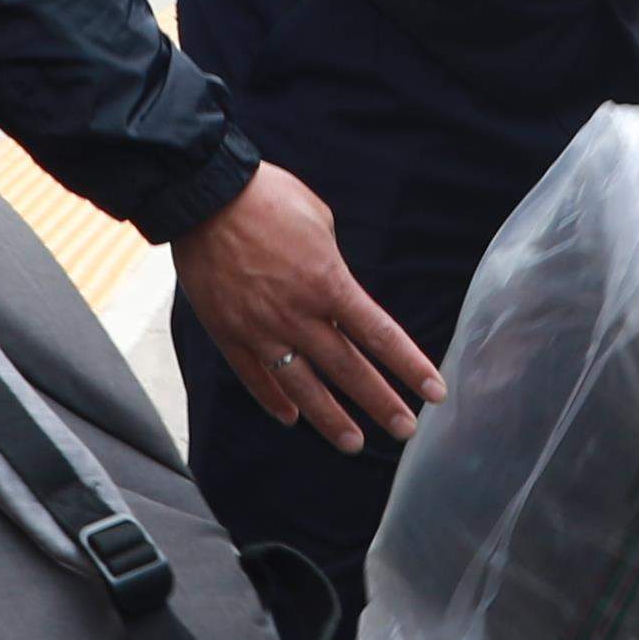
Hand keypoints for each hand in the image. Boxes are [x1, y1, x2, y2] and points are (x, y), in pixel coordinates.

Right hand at [174, 161, 439, 450]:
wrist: (205, 195)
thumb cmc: (268, 198)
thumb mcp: (319, 221)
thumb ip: (331, 266)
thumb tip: (335, 290)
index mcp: (329, 284)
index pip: (380, 336)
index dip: (410, 366)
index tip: (434, 392)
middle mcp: (299, 316)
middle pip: (348, 370)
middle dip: (380, 403)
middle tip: (405, 429)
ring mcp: (261, 329)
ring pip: (302, 387)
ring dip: (330, 419)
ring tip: (353, 444)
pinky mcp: (228, 333)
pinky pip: (254, 377)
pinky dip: (273, 400)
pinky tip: (291, 418)